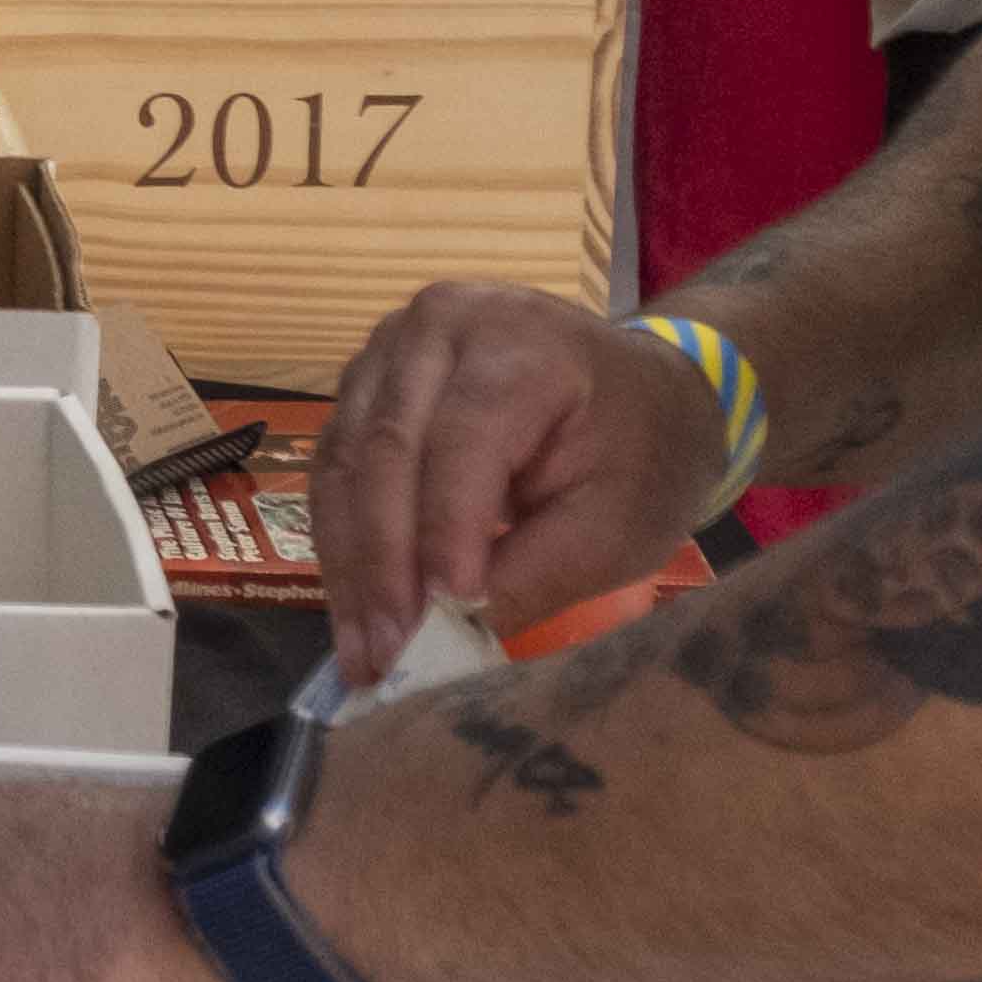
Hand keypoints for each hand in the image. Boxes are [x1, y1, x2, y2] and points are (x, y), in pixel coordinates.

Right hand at [311, 279, 733, 685]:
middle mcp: (440, 323)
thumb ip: (532, 574)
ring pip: (345, 462)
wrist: (646, 397)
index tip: (438, 623)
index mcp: (523, 343)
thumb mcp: (615, 526)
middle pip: (386, 449)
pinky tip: (355, 611)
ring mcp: (391, 346)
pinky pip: (336, 465)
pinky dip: (342, 544)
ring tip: (361, 652)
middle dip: (381, 565)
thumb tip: (442, 637)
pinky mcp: (366, 381)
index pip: (461, 441)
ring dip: (348, 565)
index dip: (443, 534)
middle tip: (382, 657)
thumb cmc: (644, 458)